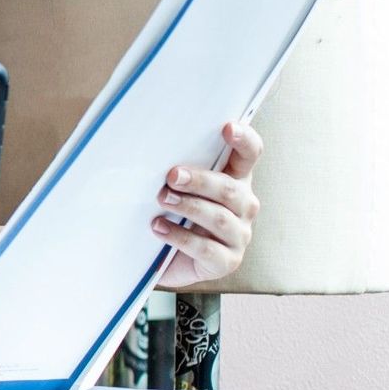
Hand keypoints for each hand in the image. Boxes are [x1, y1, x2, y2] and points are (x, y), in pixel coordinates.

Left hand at [152, 120, 263, 288]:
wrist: (165, 258)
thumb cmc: (171, 212)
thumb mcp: (173, 186)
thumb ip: (173, 166)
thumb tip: (139, 139)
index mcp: (235, 179)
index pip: (249, 155)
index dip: (244, 140)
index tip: (227, 127)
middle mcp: (244, 206)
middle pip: (230, 188)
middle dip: (200, 180)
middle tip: (172, 176)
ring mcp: (238, 235)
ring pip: (220, 218)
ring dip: (189, 207)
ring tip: (162, 199)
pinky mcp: (226, 262)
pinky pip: (207, 249)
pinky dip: (180, 237)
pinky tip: (158, 228)